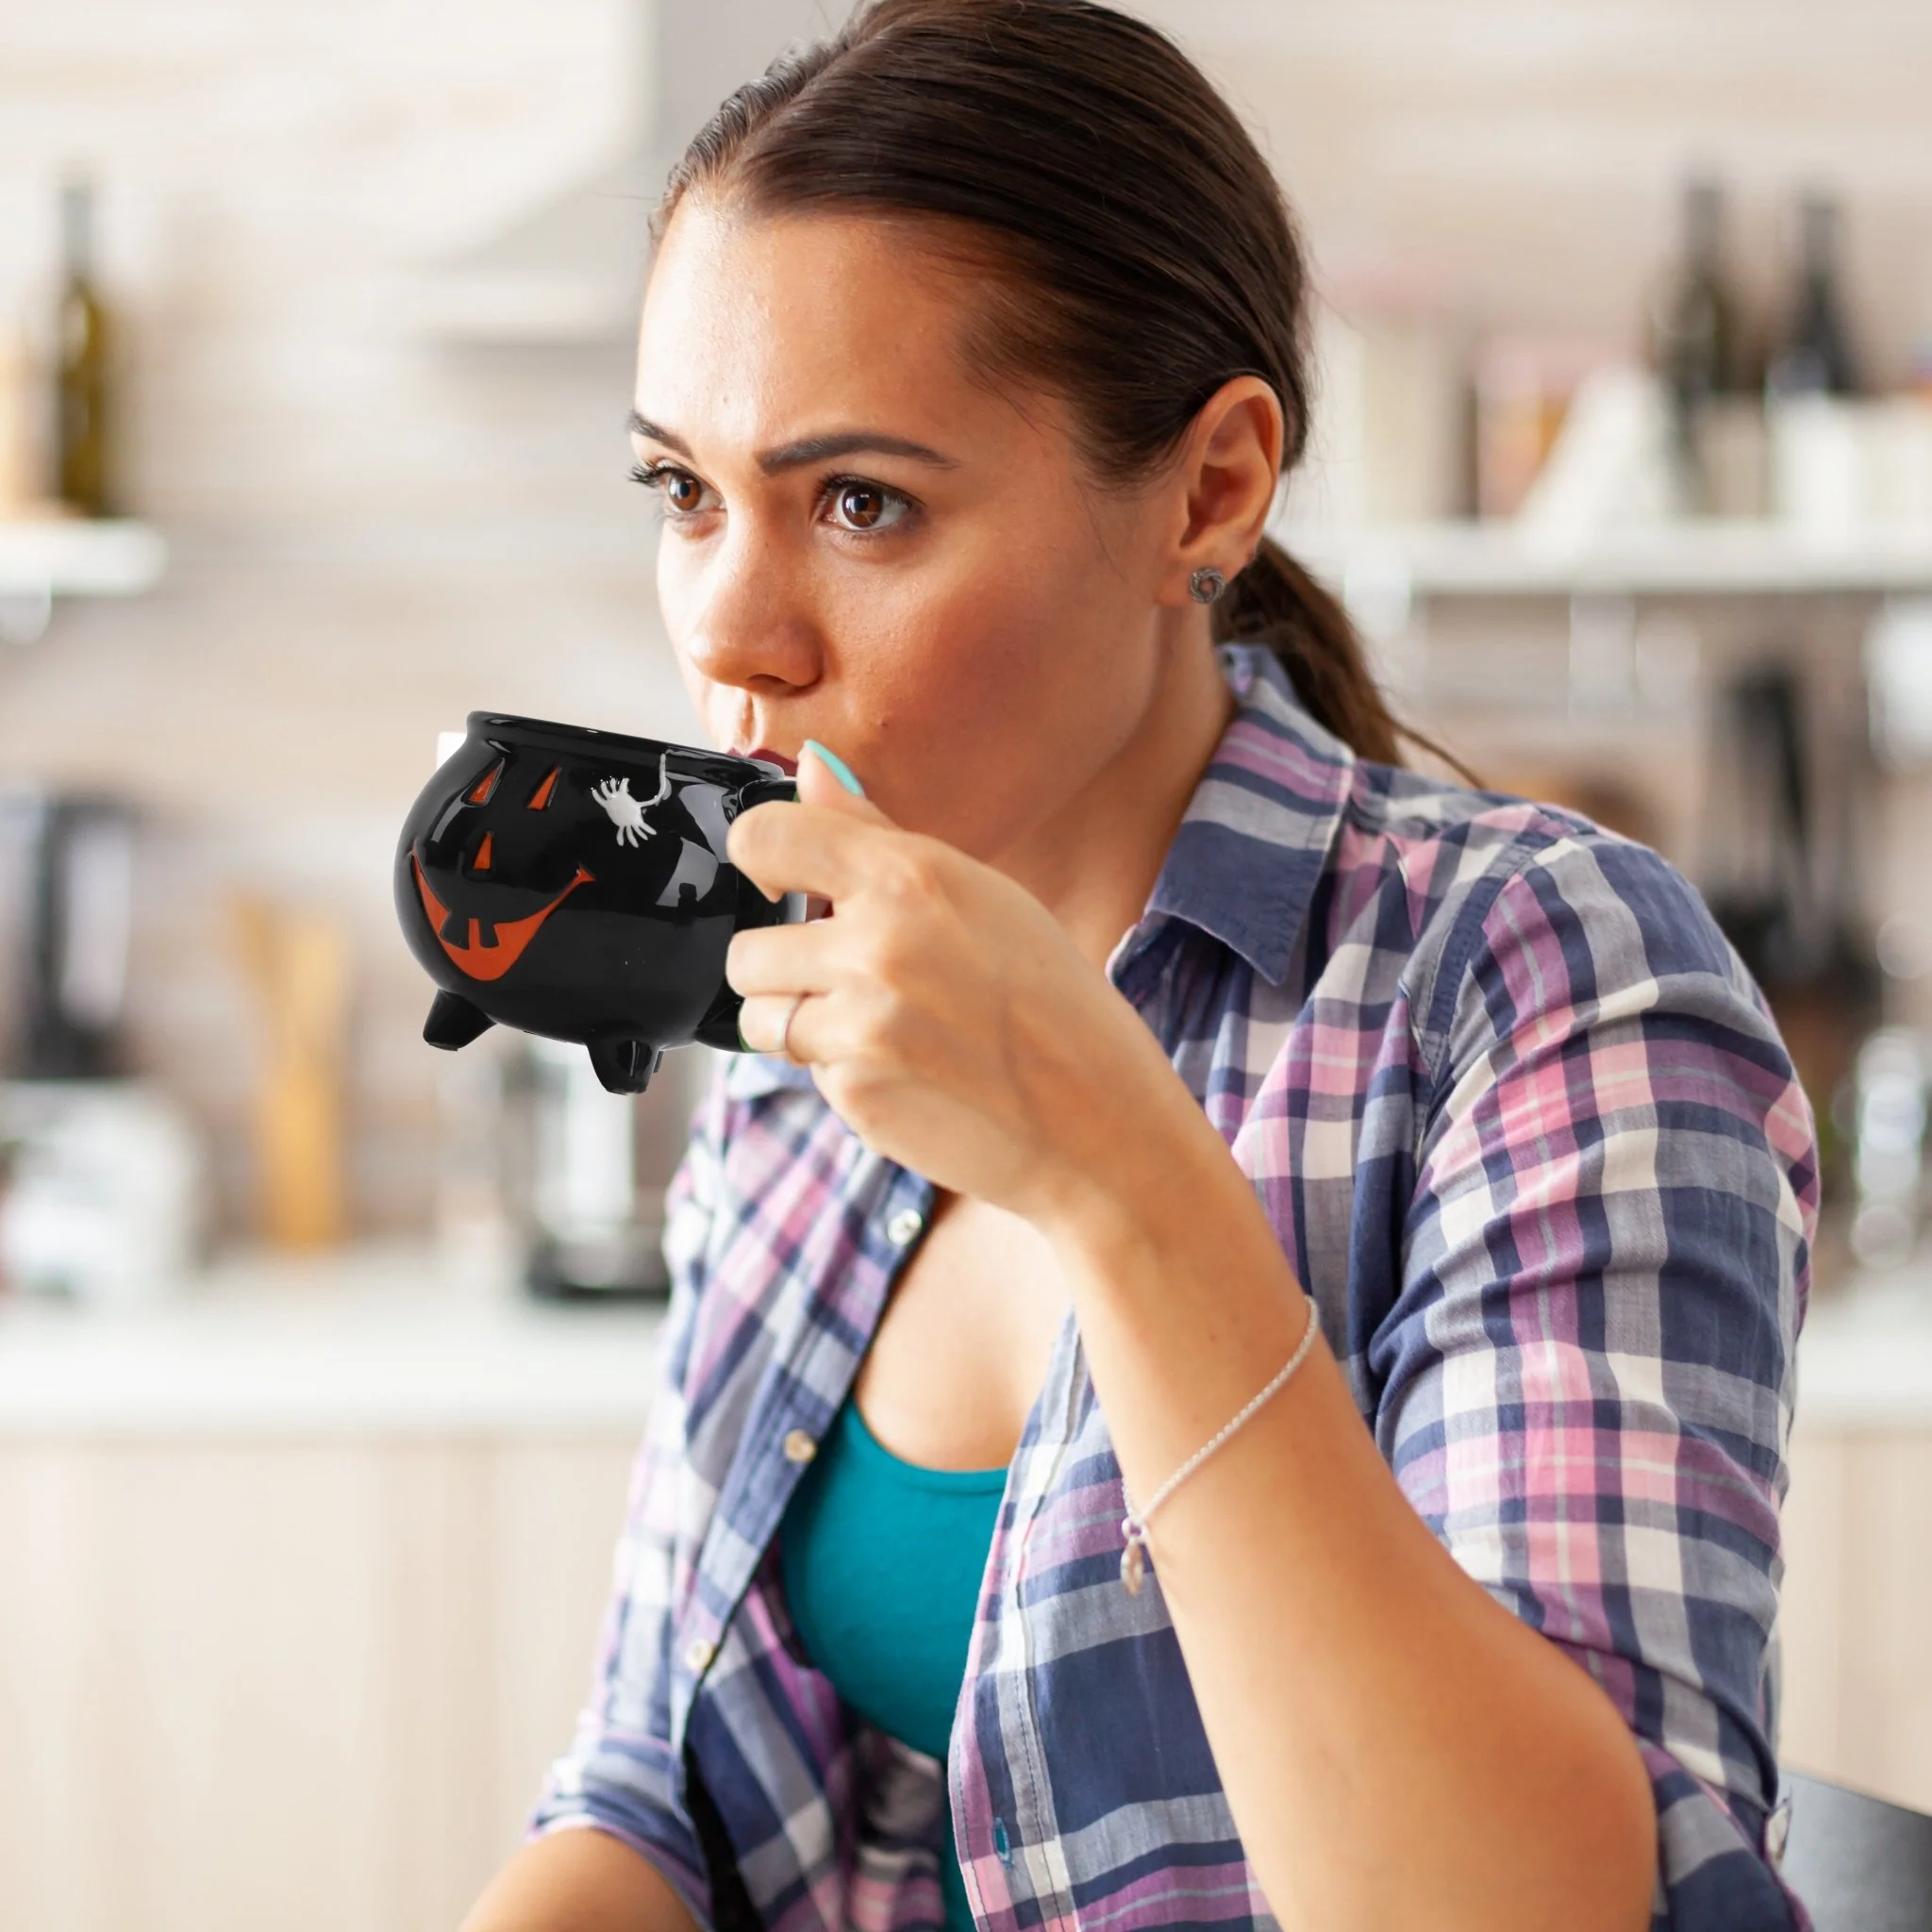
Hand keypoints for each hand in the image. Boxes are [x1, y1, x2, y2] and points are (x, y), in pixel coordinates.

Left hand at [725, 745, 1179, 1222]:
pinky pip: (807, 1073)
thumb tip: (811, 764)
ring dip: (799, 1026)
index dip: (761, 861)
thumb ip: (878, 834)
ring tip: (876, 1032)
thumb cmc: (1054, 1003)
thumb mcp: (983, 895)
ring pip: (761, 1016)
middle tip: (853, 985)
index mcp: (914, 876)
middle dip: (786, 970)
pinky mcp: (856, 1094)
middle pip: (749, 948)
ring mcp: (863, 1024)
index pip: (764, 838)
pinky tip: (909, 1076)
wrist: (1101, 1126)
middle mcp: (880, 944)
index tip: (780, 883)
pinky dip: (844, 1076)